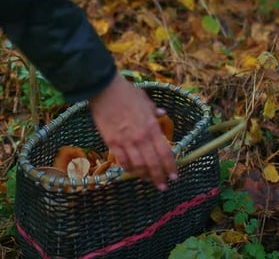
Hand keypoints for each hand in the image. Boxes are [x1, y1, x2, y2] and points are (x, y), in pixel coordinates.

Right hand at [89, 74, 177, 190]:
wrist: (105, 90)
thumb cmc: (126, 93)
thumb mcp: (146, 100)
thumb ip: (154, 111)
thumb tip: (162, 114)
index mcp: (152, 127)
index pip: (165, 152)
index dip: (170, 166)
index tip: (174, 176)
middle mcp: (141, 137)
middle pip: (153, 163)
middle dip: (159, 177)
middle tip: (163, 186)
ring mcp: (126, 141)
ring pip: (138, 165)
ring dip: (144, 176)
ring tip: (148, 181)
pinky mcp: (112, 142)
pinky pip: (122, 160)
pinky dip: (128, 168)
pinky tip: (132, 171)